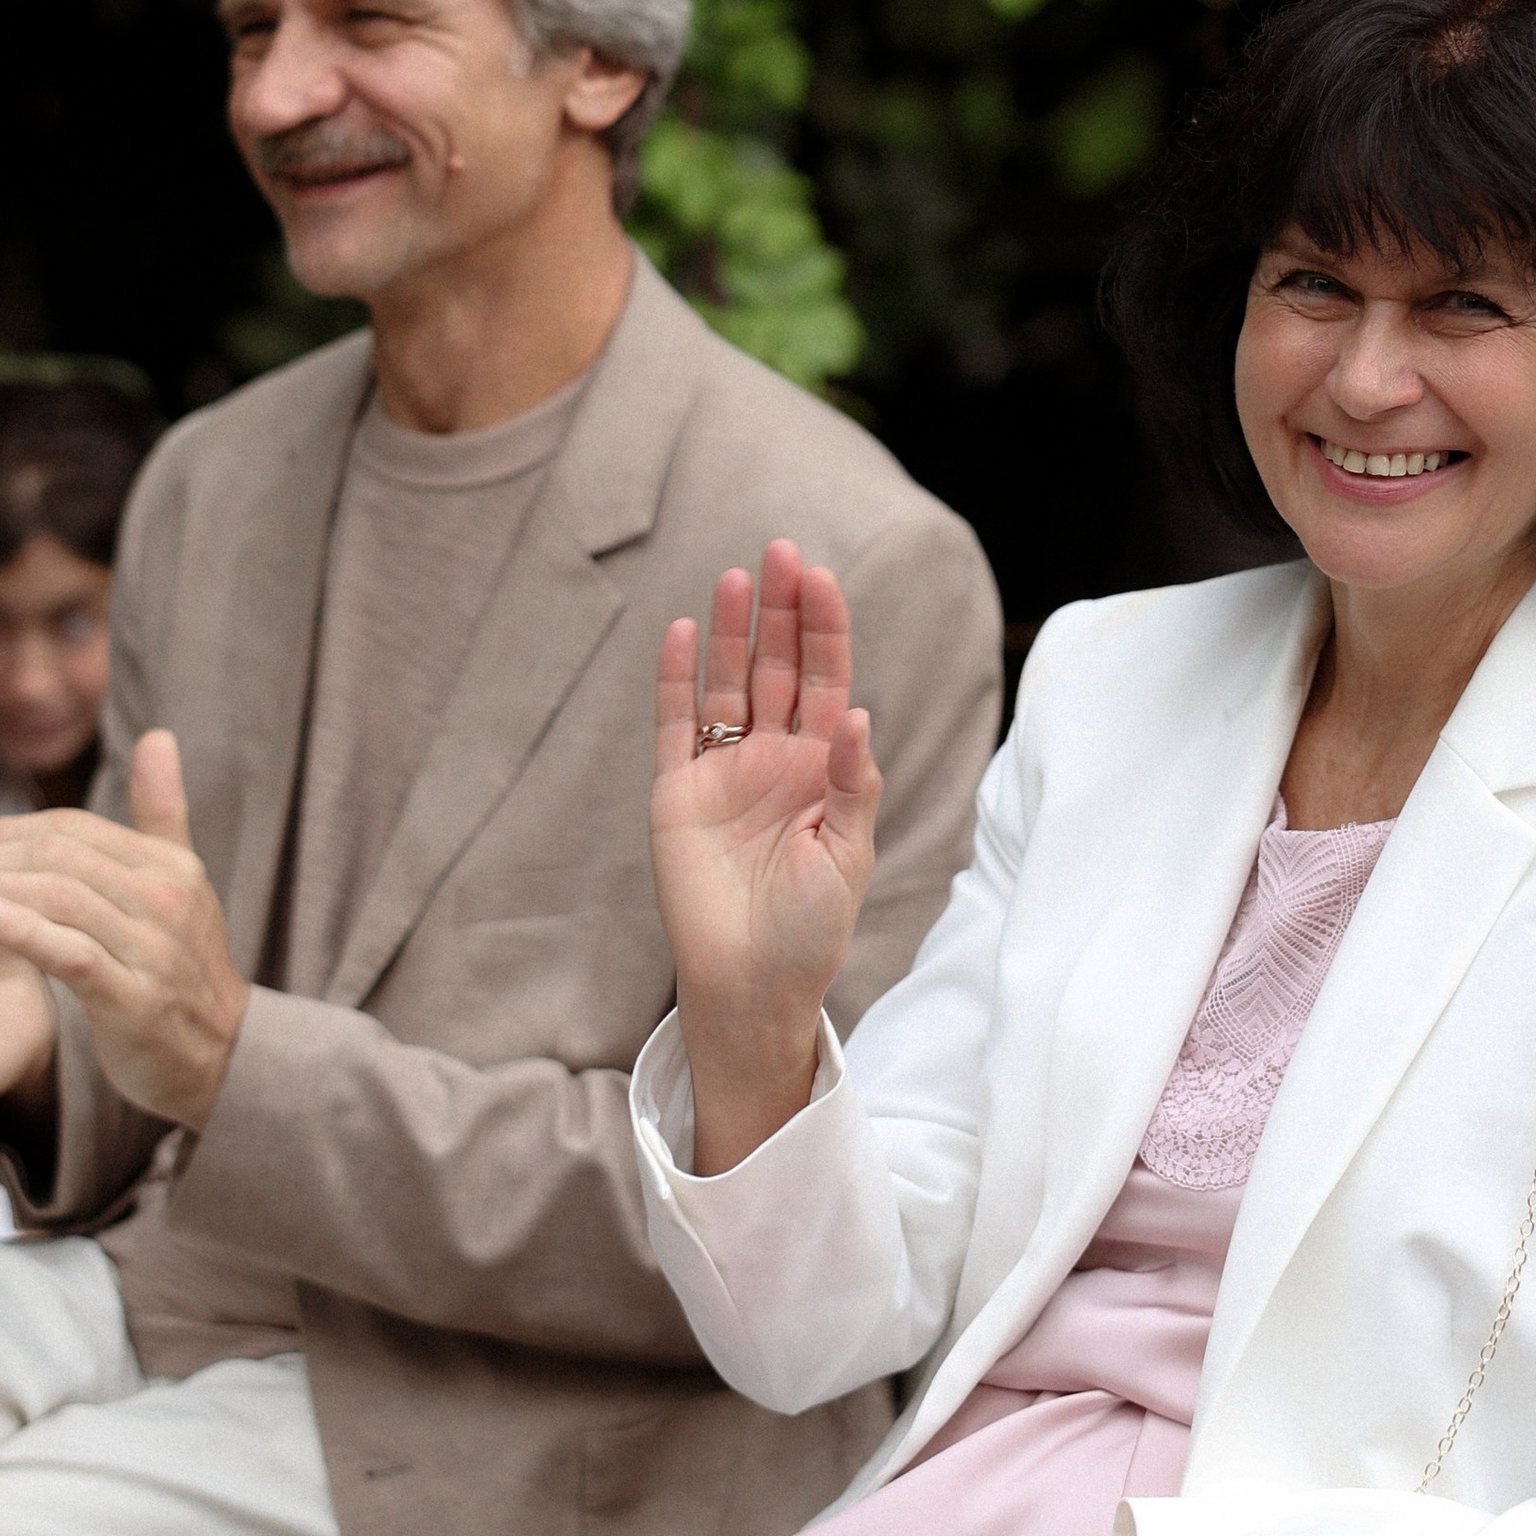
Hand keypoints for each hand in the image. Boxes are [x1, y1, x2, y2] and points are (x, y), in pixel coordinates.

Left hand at [0, 731, 250, 1130]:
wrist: (221, 1056)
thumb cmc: (182, 969)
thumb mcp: (180, 883)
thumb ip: (162, 811)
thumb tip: (157, 736)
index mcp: (169, 865)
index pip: (73, 828)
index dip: (10, 832)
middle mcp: (164, 898)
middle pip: (59, 857)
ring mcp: (152, 948)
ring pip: (59, 899)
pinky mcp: (133, 998)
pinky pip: (71, 953)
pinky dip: (25, 932)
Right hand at [650, 540, 879, 1173]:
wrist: (750, 985)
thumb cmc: (809, 930)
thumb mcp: (848, 856)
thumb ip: (853, 784)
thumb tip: (860, 713)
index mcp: (822, 770)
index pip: (827, 681)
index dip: (826, 630)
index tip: (822, 578)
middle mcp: (772, 760)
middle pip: (779, 668)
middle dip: (782, 611)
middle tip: (781, 551)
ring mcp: (722, 773)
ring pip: (728, 684)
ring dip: (734, 631)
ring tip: (737, 575)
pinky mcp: (676, 794)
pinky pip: (675, 725)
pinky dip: (676, 679)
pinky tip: (683, 632)